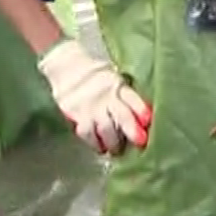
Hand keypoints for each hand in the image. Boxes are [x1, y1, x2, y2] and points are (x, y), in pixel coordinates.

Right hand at [38, 40, 152, 154]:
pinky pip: (86, 132)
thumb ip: (126, 96)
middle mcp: (105, 95)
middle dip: (132, 130)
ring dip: (113, 142)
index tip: (148, 120)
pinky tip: (99, 147)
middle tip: (140, 142)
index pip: (131, 98)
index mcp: (117, 85)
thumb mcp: (114, 79)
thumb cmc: (97, 76)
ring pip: (105, 128)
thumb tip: (144, 119)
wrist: (67, 65)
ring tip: (117, 150)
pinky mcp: (75, 113)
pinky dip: (94, 142)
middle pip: (121, 115)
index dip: (140, 109)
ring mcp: (89, 105)